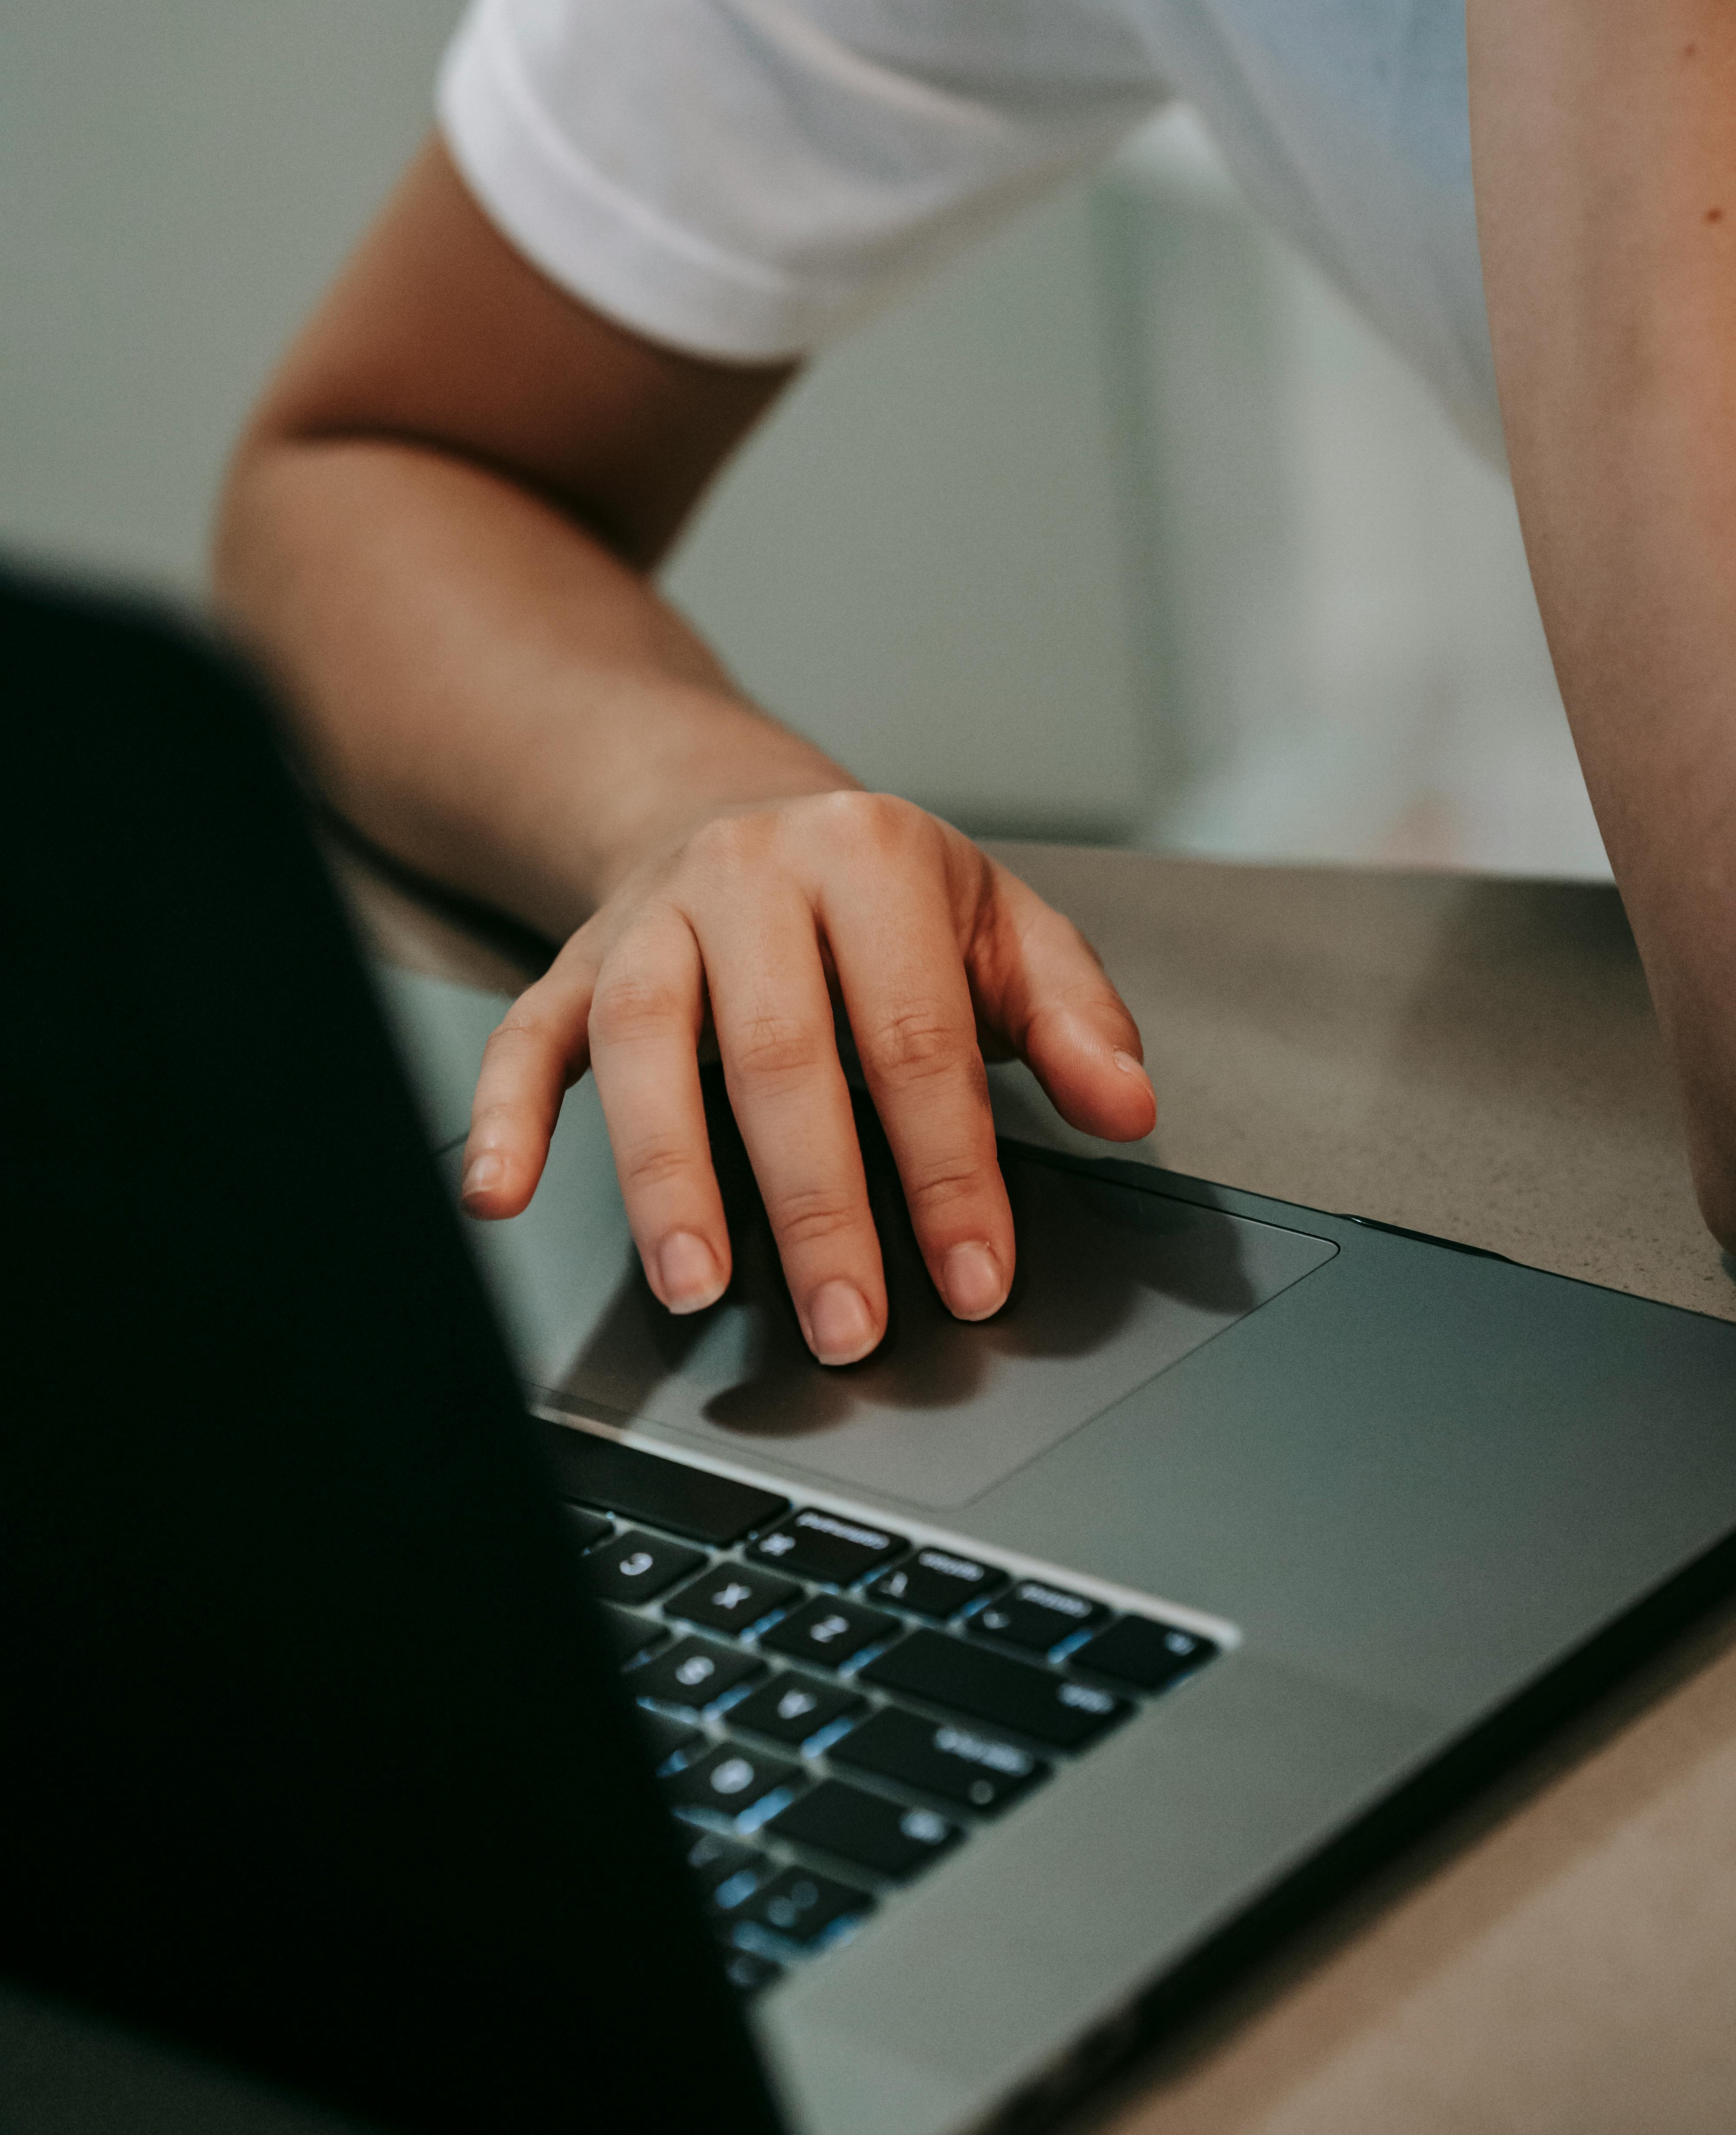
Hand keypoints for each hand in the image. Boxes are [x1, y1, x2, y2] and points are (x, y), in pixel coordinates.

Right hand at [459, 791, 1155, 1361]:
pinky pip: (524, 1038)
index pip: (916, 1034)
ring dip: (665, 1176)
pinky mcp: (571, 961)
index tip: (973, 1277)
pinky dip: (500, 1117)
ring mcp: (648, 917)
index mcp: (870, 854)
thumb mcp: (1000, 925)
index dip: (947, 1168)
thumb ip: (1074, 1014)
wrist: (742, 812)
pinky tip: (499, 1195)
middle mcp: (748, 872)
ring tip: (695, 1284)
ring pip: (644, 1045)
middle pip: (781, 1053)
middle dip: (816, 1204)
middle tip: (847, 1322)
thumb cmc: (882, 897)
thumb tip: (1129, 1105)